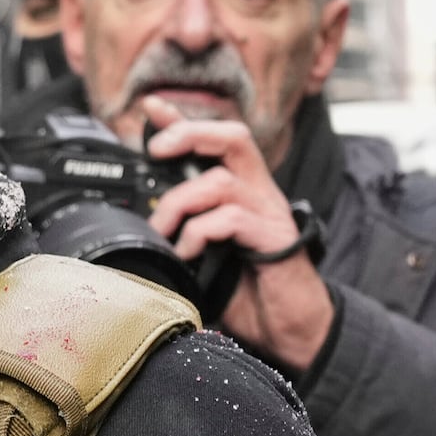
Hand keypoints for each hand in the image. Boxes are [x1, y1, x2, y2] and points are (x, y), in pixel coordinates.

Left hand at [140, 102, 335, 371]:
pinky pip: (231, 219)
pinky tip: (190, 253)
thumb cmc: (251, 292)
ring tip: (166, 233)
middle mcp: (259, 194)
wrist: (290, 329)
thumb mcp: (206, 255)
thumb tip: (145, 222)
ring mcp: (270, 213)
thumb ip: (184, 231)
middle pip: (233, 137)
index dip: (183, 120)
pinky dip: (200, 233)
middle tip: (158, 150)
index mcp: (243, 192)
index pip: (215, 142)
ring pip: (220, 181)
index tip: (151, 107)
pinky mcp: (276, 237)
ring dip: (180, 204)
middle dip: (191, 133)